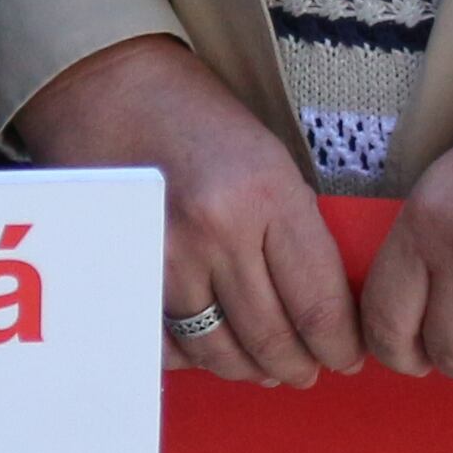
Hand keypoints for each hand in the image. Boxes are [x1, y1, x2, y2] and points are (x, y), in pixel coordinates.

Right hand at [9, 34, 357, 388]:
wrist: (107, 82)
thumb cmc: (197, 115)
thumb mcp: (268, 157)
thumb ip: (294, 229)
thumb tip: (322, 308)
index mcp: (267, 195)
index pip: (319, 305)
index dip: (339, 346)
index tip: (345, 357)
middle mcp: (217, 231)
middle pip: (271, 338)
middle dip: (296, 366)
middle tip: (304, 371)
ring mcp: (164, 254)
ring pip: (217, 349)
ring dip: (245, 368)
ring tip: (258, 365)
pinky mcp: (121, 267)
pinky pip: (162, 341)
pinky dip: (187, 356)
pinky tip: (203, 348)